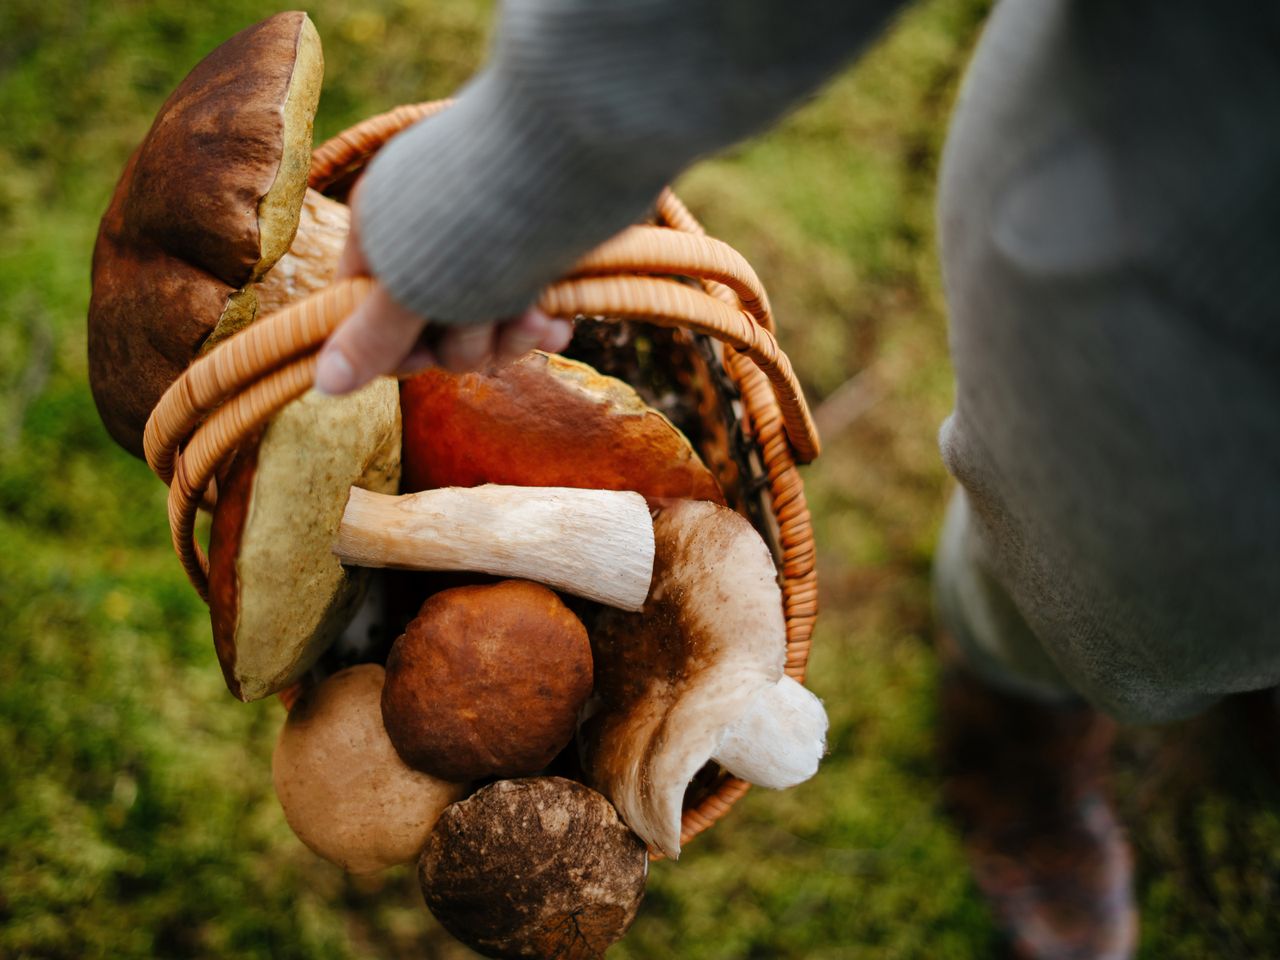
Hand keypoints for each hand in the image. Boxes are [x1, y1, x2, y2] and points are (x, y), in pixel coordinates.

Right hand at [314, 182, 572, 395]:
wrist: (575, 153)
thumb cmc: (478, 219)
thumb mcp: (415, 287)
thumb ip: (372, 336)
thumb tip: (324, 383)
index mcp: (379, 229)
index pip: (364, 313)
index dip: (391, 350)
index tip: (420, 361)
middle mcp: (427, 235)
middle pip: (431, 330)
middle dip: (465, 342)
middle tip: (489, 323)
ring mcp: (484, 243)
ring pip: (483, 326)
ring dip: (507, 335)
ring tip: (533, 314)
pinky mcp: (535, 252)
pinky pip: (526, 311)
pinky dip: (540, 324)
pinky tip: (557, 323)